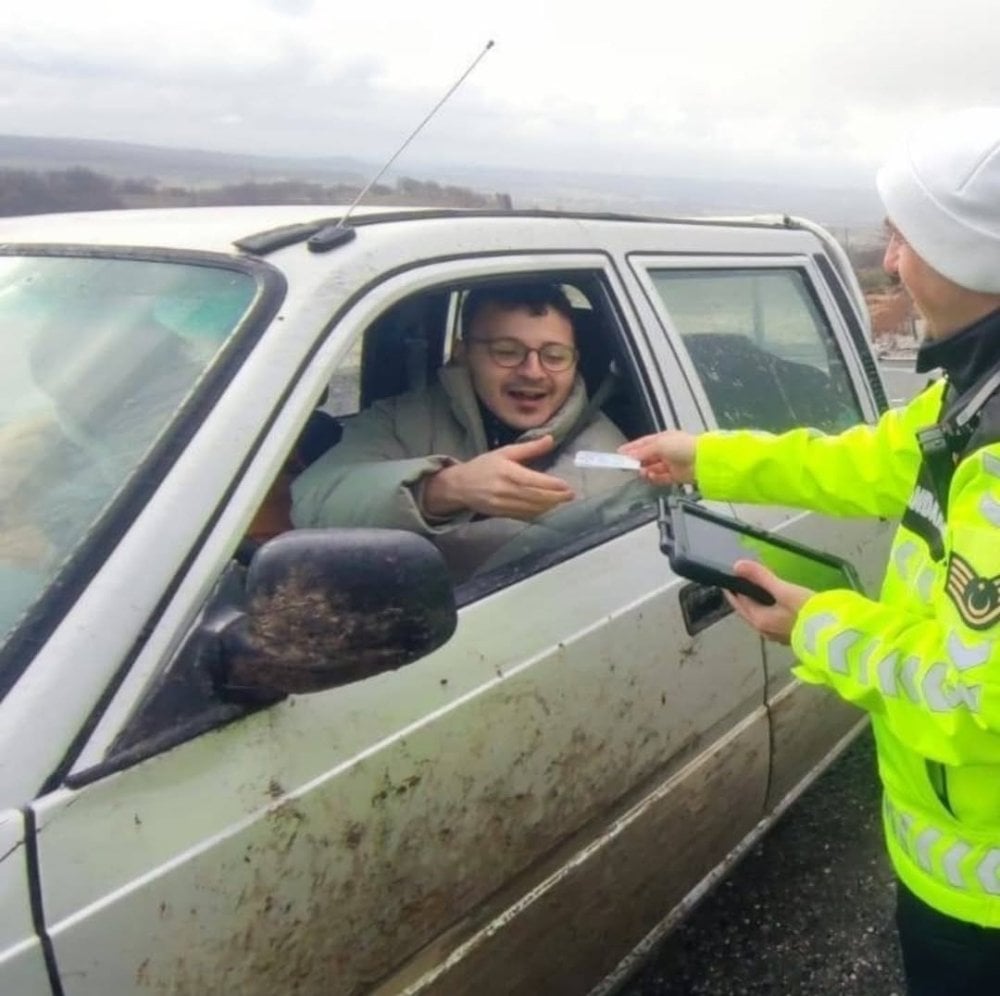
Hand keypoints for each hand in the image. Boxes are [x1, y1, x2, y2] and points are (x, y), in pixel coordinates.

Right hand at [421, 435, 574, 520]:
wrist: (459, 486)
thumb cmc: (483, 466)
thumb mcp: (505, 452)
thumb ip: (529, 448)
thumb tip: (551, 439)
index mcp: (507, 472)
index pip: (534, 481)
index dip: (552, 485)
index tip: (567, 486)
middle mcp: (505, 490)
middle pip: (536, 497)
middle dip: (556, 498)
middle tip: (571, 495)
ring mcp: (503, 505)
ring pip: (532, 508)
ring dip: (549, 506)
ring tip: (562, 502)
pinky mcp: (502, 514)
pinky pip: (524, 515)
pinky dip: (538, 513)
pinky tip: (547, 509)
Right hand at [619, 430, 697, 485]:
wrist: (702, 460)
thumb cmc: (686, 446)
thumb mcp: (659, 444)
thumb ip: (643, 451)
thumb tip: (631, 455)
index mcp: (664, 439)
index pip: (643, 444)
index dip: (631, 449)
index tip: (620, 454)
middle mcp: (667, 451)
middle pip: (647, 457)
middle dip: (637, 462)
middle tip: (628, 466)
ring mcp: (671, 464)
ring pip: (652, 469)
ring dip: (645, 471)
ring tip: (641, 472)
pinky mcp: (675, 476)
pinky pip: (660, 478)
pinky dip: (654, 479)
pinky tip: (650, 477)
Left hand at [723, 560, 813, 644]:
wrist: (835, 633)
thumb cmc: (809, 611)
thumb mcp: (785, 590)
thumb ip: (761, 577)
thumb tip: (738, 565)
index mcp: (759, 620)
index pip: (738, 601)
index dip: (734, 587)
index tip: (731, 575)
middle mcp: (764, 631)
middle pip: (747, 610)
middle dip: (742, 596)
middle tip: (740, 581)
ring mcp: (776, 636)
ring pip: (759, 616)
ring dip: (755, 603)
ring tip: (756, 588)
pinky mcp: (789, 637)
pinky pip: (771, 620)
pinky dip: (767, 609)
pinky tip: (774, 602)